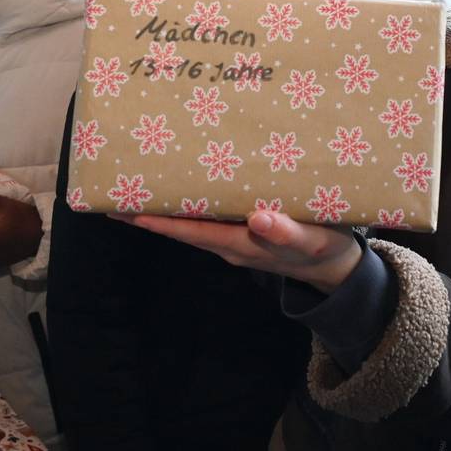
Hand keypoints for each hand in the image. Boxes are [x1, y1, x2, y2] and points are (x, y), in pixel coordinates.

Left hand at [112, 209, 361, 293]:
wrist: (336, 266)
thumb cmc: (325, 250)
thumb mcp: (312, 242)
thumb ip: (287, 232)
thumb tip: (258, 219)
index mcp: (241, 244)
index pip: (191, 233)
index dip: (160, 222)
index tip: (130, 212)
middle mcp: (229, 241)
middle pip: (181, 227)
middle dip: (147, 213)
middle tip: (113, 196)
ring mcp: (234, 236)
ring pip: (191, 221)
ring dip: (163, 207)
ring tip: (133, 187)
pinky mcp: (243, 227)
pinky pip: (207, 215)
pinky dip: (188, 202)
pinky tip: (178, 184)